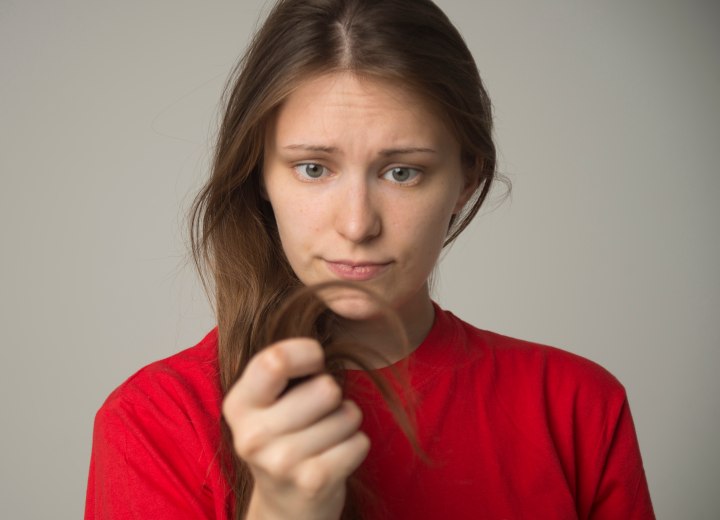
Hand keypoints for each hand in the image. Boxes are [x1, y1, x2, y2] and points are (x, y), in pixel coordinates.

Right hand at [222, 338, 369, 519]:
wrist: (286, 506)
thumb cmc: (285, 437)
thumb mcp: (269, 401)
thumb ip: (284, 365)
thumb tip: (337, 312)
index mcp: (238, 405)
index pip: (275, 361)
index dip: (306, 353)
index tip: (315, 358)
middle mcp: (252, 436)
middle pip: (325, 388)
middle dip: (333, 394)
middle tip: (318, 412)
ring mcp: (281, 463)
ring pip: (347, 414)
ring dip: (346, 422)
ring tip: (325, 437)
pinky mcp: (313, 482)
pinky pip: (359, 442)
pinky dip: (356, 445)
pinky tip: (335, 457)